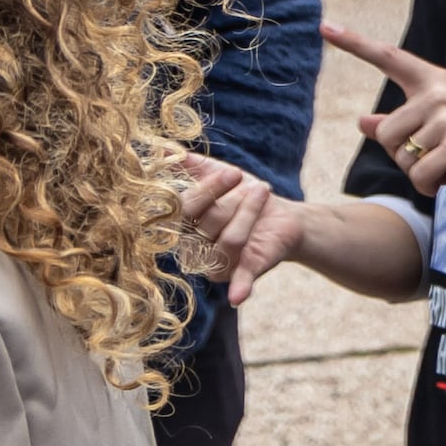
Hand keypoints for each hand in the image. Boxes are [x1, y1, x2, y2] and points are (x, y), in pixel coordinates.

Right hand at [175, 149, 305, 305]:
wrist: (281, 215)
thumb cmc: (241, 195)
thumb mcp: (216, 174)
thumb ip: (190, 165)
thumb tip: (164, 149)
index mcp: (180, 224)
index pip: (183, 209)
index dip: (208, 190)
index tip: (233, 173)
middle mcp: (192, 249)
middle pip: (208, 223)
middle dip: (233, 199)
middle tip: (253, 184)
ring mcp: (216, 264)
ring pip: (231, 239)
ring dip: (251, 211)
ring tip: (264, 193)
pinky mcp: (242, 273)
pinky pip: (238, 280)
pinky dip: (239, 288)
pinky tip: (237, 296)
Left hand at [327, 23, 445, 205]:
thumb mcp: (445, 125)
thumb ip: (403, 123)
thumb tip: (363, 122)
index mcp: (435, 82)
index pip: (389, 58)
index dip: (353, 43)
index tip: (325, 26)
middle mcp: (439, 94)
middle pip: (386, 134)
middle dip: (405, 156)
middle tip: (439, 157)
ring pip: (402, 158)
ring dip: (420, 174)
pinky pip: (419, 176)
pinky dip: (431, 187)